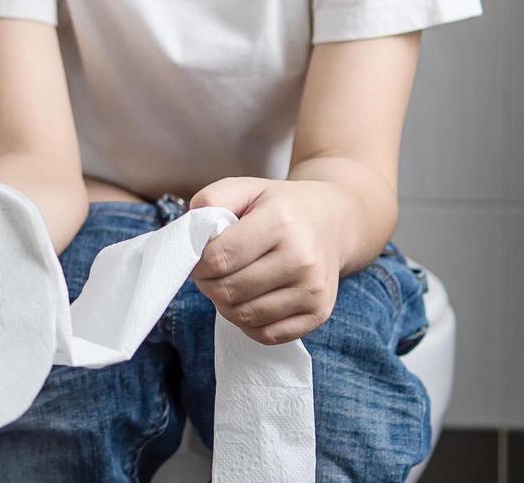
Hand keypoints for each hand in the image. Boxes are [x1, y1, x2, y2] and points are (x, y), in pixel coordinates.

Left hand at [188, 177, 348, 344]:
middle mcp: (301, 259)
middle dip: (208, 284)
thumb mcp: (245, 188)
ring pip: (245, 317)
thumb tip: (190, 234)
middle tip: (211, 272)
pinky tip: (249, 300)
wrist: (333, 221)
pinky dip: (248, 323)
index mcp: (280, 222)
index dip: (197, 262)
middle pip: (228, 291)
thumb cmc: (279, 207)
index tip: (198, 256)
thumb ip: (210, 200)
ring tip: (228, 284)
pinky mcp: (318, 313)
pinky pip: (267, 335)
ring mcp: (313, 290)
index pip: (218, 258)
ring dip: (225, 305)